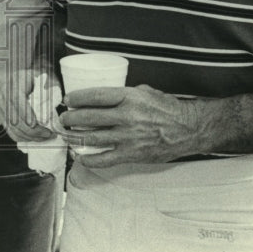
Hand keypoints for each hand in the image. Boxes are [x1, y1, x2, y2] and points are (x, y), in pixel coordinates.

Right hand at [3, 68, 59, 142]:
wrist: (26, 80)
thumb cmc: (38, 80)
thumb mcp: (44, 80)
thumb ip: (49, 90)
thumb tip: (53, 106)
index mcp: (15, 83)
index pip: (17, 100)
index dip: (26, 114)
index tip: (37, 124)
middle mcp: (5, 95)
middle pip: (14, 117)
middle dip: (32, 130)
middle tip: (48, 134)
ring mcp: (2, 107)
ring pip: (13, 127)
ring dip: (30, 136)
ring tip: (45, 137)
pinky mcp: (3, 117)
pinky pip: (11, 132)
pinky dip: (23, 138)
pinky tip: (36, 138)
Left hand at [59, 84, 202, 166]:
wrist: (189, 128)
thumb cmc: (168, 108)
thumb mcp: (146, 91)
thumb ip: (125, 94)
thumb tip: (105, 96)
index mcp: (129, 97)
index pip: (95, 96)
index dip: (77, 98)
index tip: (68, 100)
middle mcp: (127, 116)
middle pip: (89, 117)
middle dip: (71, 118)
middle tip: (63, 119)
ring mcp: (129, 137)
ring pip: (93, 138)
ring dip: (75, 138)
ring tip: (67, 136)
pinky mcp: (133, 154)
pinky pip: (105, 159)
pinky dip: (90, 159)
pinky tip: (81, 157)